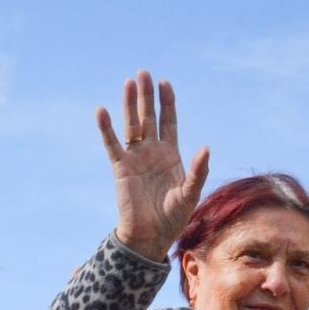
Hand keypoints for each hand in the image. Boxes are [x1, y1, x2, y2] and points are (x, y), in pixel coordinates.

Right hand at [99, 70, 209, 261]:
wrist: (150, 236)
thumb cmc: (173, 218)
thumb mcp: (191, 193)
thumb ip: (198, 171)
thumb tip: (206, 148)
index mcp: (171, 155)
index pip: (169, 121)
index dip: (167, 102)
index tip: (165, 83)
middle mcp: (152, 152)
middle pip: (149, 117)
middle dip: (147, 95)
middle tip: (143, 72)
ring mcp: (135, 158)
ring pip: (132, 125)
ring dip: (130, 104)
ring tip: (129, 82)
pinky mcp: (121, 168)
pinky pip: (112, 144)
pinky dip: (107, 128)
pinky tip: (102, 111)